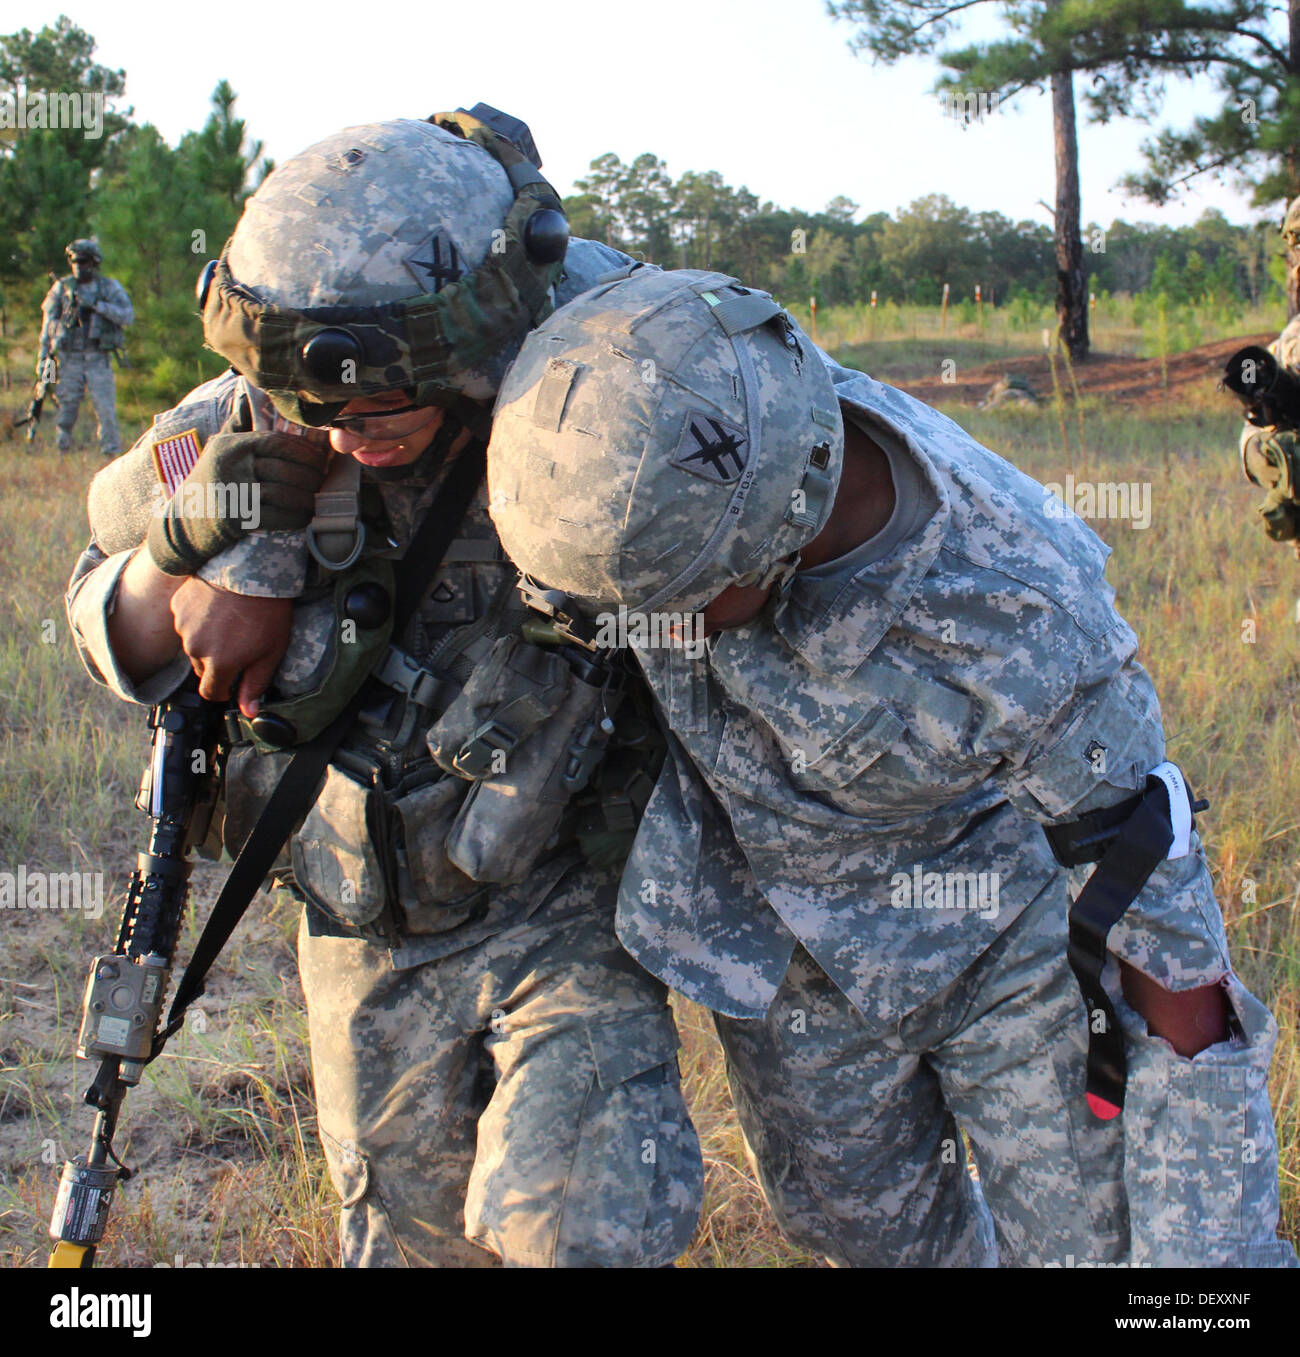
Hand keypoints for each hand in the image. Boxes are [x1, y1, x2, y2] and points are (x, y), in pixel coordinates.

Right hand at [170, 577, 292, 717]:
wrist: (250, 567)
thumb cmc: (267, 610)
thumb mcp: (271, 651)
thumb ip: (256, 684)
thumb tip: (249, 711)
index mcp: (219, 664)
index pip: (211, 692)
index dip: (223, 690)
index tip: (232, 683)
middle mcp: (195, 649)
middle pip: (202, 668)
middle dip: (217, 663)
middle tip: (238, 644)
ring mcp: (183, 626)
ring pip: (193, 645)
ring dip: (206, 640)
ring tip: (229, 622)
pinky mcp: (178, 606)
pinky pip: (185, 622)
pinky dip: (198, 620)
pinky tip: (217, 608)